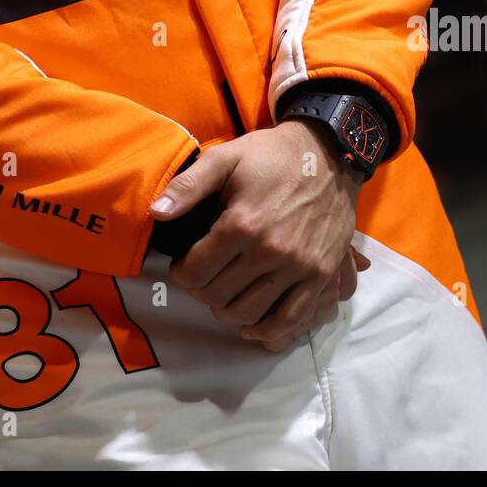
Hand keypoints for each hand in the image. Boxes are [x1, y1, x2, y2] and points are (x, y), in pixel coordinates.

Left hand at [149, 121, 368, 346]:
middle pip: (217, 296)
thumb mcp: (226, 158)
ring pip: (248, 313)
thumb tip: (155, 213)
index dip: (181, 272)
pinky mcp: (320, 274)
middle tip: (206, 276)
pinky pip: (291, 318)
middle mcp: (270, 251)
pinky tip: (254, 325)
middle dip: (202, 290)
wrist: (330, 155)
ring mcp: (298, 266)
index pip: (194, 273)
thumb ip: (187, 186)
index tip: (186, 264)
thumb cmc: (272, 156)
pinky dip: (268, 331)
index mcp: (241, 224)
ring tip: (228, 292)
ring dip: (229, 310)